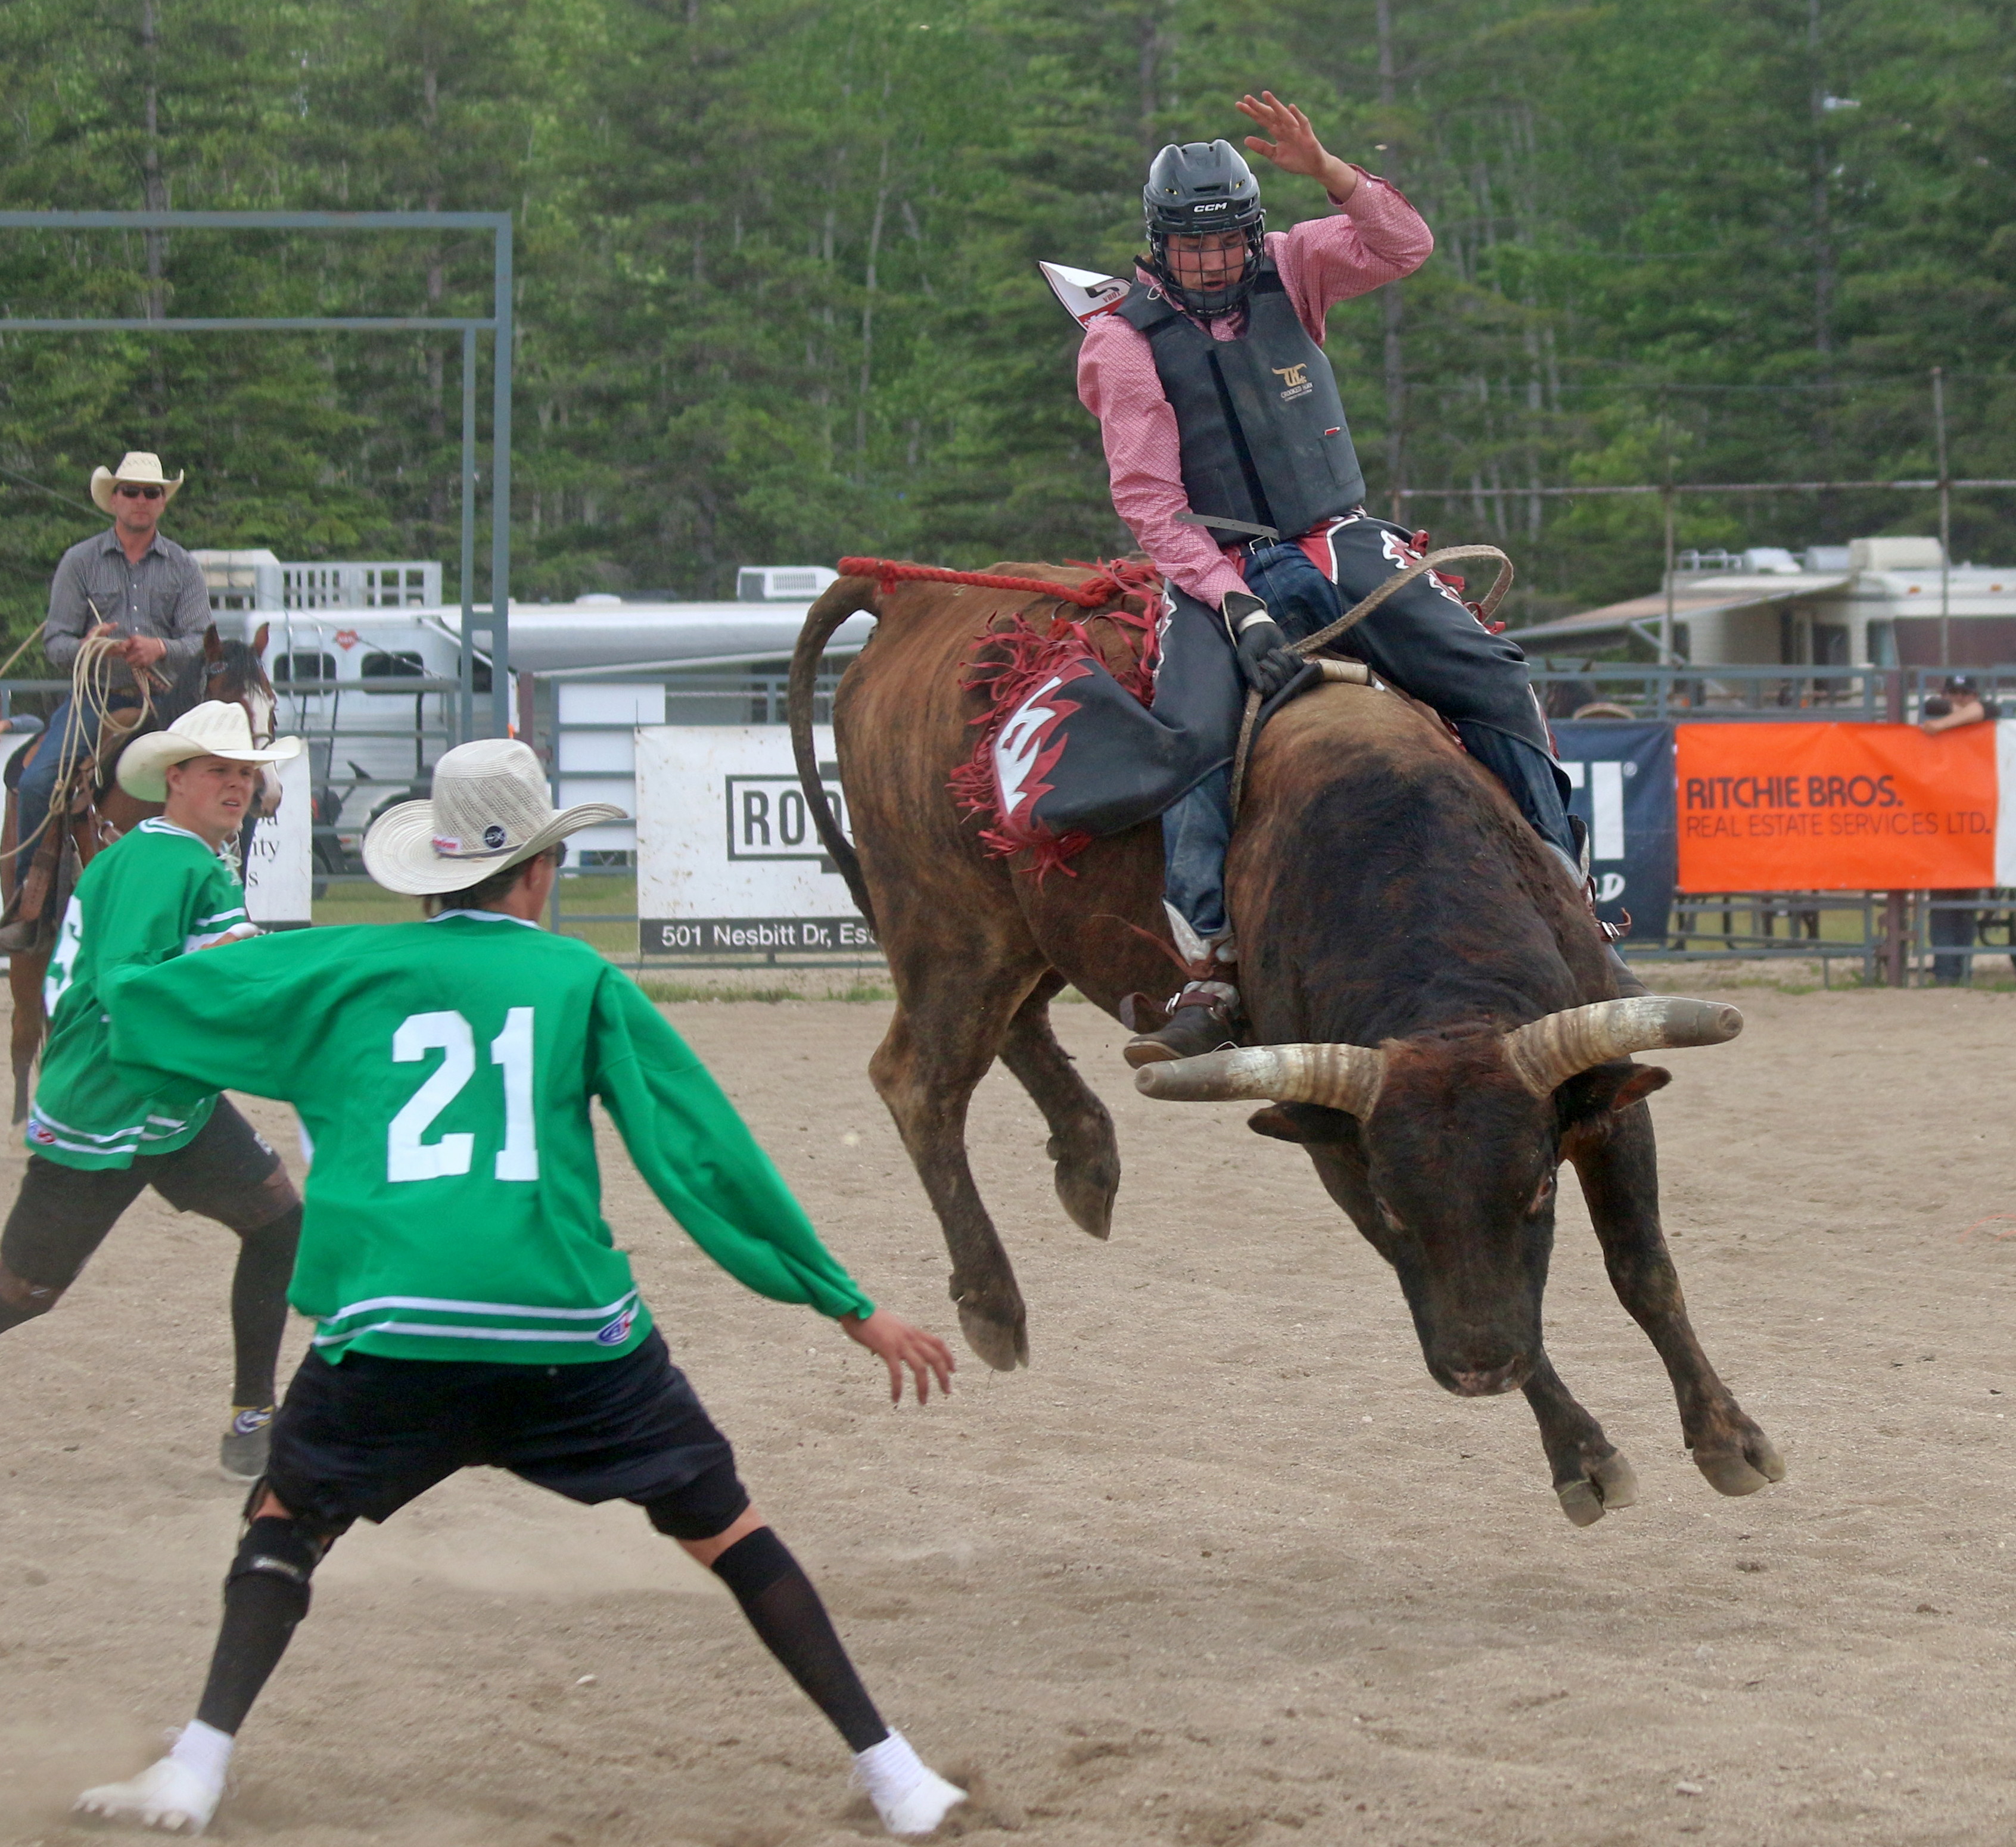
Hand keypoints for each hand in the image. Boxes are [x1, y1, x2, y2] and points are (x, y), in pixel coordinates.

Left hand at [121, 634, 166, 669]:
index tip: (121, 651)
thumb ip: (126, 642)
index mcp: (134, 641)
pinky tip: (138, 661)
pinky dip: (135, 664)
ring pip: (129, 662)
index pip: (121, 647)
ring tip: (132, 659)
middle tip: (128, 655)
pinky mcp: (145, 661)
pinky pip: (135, 665)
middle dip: (125, 656)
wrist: (158, 647)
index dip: (119, 650)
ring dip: (129, 661)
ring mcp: (141, 655)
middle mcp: (138, 647)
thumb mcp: (136, 638)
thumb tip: (116, 647)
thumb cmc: (144, 642)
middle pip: (124, 656)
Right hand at [839, 1307, 955, 1405]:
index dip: (948, 1357)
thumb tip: (878, 1352)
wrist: (855, 1309)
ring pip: (920, 1368)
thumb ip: (890, 1339)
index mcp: (912, 1331)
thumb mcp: (888, 1327)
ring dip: (924, 1387)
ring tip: (922, 1401)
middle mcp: (910, 1337)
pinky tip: (895, 1399)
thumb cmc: (867, 1319)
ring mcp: (900, 1343)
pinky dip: (898, 1388)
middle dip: (943, 1376)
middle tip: (947, 1391)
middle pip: (935, 1357)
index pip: (938, 1343)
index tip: (953, 1370)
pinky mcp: (887, 1349)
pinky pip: (897, 1373)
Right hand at [1223, 593, 1301, 697]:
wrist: (1259, 627)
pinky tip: (1286, 651)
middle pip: (1283, 685)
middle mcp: (1273, 681)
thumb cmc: (1249, 643)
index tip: (1260, 665)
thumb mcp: (1245, 657)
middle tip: (1266, 656)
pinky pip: (1300, 667)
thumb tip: (1260, 690)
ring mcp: (1285, 672)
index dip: (1269, 680)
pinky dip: (1293, 658)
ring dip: (1282, 660)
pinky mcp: (1294, 663)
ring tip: (1272, 651)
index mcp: (1260, 683)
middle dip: (1275, 668)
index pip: (1271, 691)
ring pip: (1291, 675)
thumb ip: (1250, 672)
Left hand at [1236, 91, 1357, 198]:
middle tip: (1246, 98)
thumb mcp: (1275, 156)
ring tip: (1265, 95)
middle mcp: (1285, 127)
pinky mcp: (1307, 135)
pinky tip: (1291, 107)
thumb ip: (1262, 147)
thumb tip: (1246, 140)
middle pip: (1270, 115)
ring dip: (1275, 105)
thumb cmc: (1296, 160)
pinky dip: (1297, 115)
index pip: (1262, 119)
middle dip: (1259, 106)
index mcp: (1277, 132)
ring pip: (1284, 115)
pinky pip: (1302, 123)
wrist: (1314, 167)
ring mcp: (1296, 130)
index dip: (1251, 112)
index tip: (1239, 105)